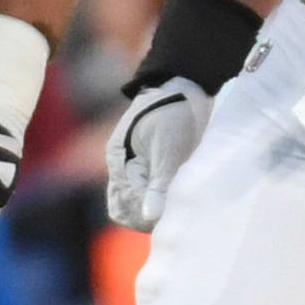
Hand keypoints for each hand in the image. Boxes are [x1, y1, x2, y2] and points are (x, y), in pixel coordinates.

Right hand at [106, 80, 209, 229]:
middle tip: (176, 212)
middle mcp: (122, 168)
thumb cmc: (174, 112)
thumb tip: (149, 218)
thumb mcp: (167, 148)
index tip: (174, 213)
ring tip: (178, 208)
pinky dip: (159, 205)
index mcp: (119, 161)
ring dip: (152, 213)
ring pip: (133, 206)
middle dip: (147, 217)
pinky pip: (146, 196)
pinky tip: (177, 202)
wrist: (185, 87)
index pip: (127, 205)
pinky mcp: (150, 168)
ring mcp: (135, 169)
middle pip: (125, 209)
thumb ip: (158, 184)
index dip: (149, 214)